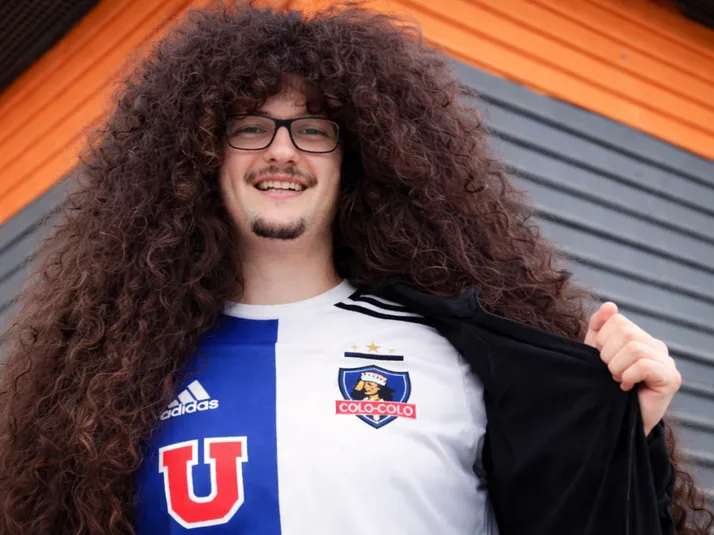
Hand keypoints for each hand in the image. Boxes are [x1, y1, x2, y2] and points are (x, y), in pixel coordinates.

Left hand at [584, 302, 681, 434]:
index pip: (616, 320)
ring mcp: (667, 361)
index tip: (602, 361)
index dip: (601, 341)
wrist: (614, 421)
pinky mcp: (671, 378)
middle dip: (608, 356)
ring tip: (618, 381)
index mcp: (639, 337)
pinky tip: (627, 387)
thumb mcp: (595, 354)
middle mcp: (656, 346)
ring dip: (617, 368)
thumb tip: (610, 305)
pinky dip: (629, 376)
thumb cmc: (604, 387)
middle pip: (625, 333)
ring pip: (634, 348)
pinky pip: (644, 364)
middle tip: (611, 374)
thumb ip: (599, 328)